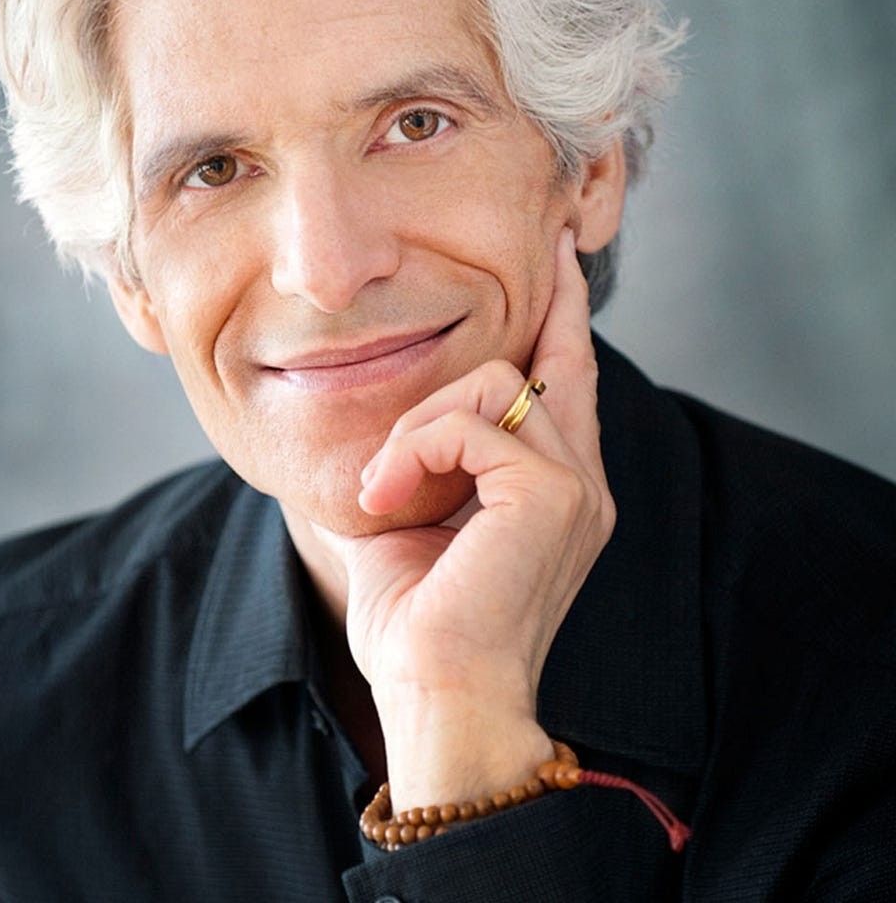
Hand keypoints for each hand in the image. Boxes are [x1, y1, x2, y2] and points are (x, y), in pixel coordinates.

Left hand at [316, 227, 614, 809]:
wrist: (436, 698)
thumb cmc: (419, 625)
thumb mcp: (410, 521)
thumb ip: (413, 461)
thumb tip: (368, 421)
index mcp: (557, 487)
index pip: (568, 375)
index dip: (562, 310)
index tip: (556, 250)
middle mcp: (581, 479)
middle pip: (539, 360)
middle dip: (498, 341)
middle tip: (448, 381)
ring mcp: (574, 483)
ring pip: (491, 380)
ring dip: (419, 425)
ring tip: (387, 488)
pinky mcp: (549, 493)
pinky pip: (467, 422)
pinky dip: (414, 448)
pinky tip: (390, 496)